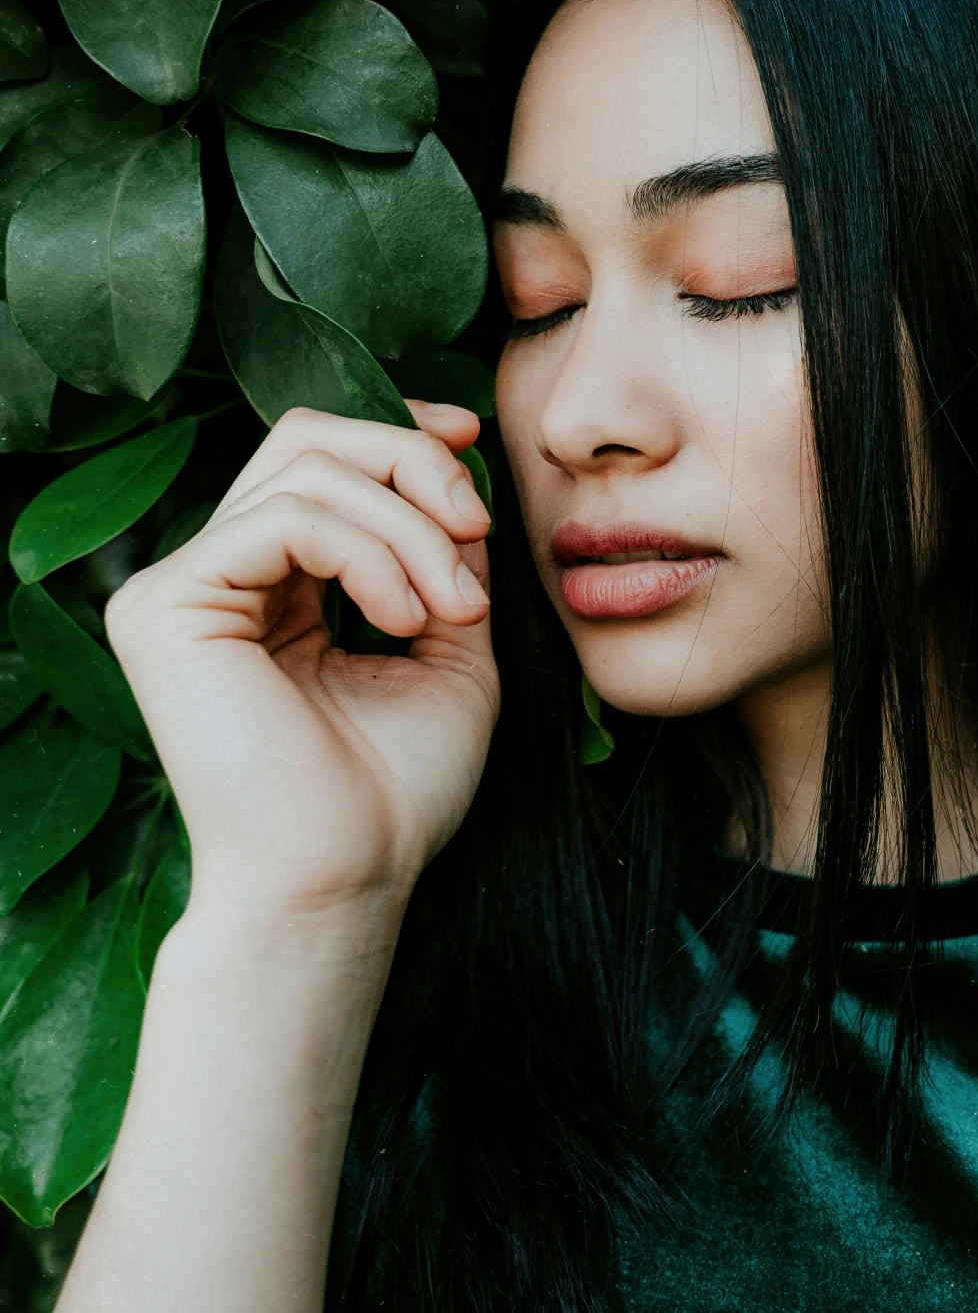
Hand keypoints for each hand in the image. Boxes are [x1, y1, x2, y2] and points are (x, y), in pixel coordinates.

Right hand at [106, 402, 500, 952]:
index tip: (474, 442)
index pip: (323, 460)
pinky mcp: (166, 605)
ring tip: (454, 611)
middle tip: (475, 532)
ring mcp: (182, 587)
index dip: (399, 432)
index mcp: (276, 587)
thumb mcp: (449, 648)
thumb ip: (444, 555)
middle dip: (411, 466)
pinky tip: (404, 620)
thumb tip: (456, 463)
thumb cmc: (393, 792)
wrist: (343, 880)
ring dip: (410, 528)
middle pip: (306, 440)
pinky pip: (284, 520)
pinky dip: (367, 553)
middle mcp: (220, 577)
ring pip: (307, 473)